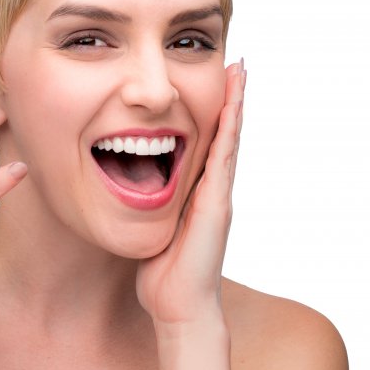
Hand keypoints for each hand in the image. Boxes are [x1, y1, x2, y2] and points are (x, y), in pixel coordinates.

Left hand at [136, 59, 245, 325]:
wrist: (179, 306)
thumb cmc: (163, 274)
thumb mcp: (152, 229)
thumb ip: (149, 208)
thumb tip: (128, 192)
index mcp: (195, 193)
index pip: (204, 144)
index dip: (210, 114)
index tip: (211, 83)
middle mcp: (211, 189)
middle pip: (223, 134)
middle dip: (229, 98)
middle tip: (235, 63)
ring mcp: (217, 194)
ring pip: (229, 138)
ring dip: (235, 103)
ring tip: (240, 69)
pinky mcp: (216, 202)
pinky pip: (225, 155)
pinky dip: (231, 126)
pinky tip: (234, 101)